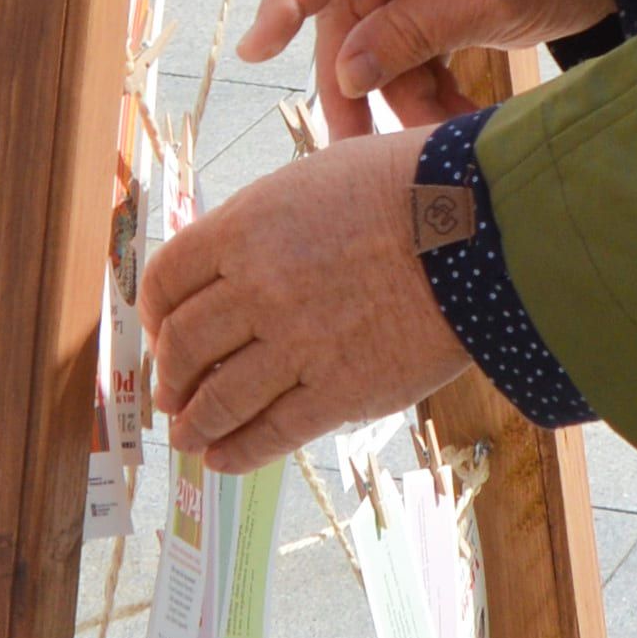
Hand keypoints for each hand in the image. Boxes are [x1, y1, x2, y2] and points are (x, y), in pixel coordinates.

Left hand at [142, 127, 470, 469]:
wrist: (482, 223)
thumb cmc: (407, 186)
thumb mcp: (317, 178)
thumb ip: (266, 223)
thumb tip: (237, 261)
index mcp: (246, 227)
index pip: (166, 280)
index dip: (154, 314)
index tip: (161, 330)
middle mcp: (258, 288)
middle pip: (183, 345)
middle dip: (171, 376)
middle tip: (172, 392)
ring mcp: (297, 344)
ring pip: (217, 400)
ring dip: (193, 424)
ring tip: (189, 436)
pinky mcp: (339, 392)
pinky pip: (270, 434)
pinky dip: (237, 452)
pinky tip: (225, 459)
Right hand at [242, 0, 613, 135]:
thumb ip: (418, 28)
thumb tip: (344, 70)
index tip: (257, 48)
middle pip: (346, 16)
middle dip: (352, 83)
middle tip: (354, 148)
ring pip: (374, 48)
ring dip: (400, 99)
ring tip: (438, 143)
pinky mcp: (431, 8)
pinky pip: (408, 57)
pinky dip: (426, 94)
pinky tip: (451, 126)